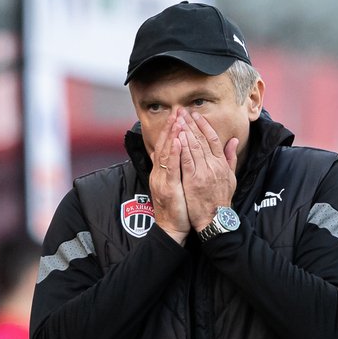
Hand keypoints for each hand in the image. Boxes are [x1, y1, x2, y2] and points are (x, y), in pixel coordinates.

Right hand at [147, 110, 189, 243]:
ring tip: (177, 119)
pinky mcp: (168, 187)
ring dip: (172, 135)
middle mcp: (159, 173)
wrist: (172, 228)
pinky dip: (173, 153)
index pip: (166, 146)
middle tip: (177, 110)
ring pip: (166, 153)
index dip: (170, 130)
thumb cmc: (177, 208)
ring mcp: (162, 179)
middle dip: (171, 127)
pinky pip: (170, 168)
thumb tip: (169, 157)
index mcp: (162, 172)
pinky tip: (177, 141)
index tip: (177, 115)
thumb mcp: (174, 186)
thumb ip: (172, 169)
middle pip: (164, 145)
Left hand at [177, 109, 238, 230]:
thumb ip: (231, 158)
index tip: (195, 115)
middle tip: (182, 111)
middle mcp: (214, 165)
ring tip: (178, 119)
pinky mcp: (193, 180)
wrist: (216, 219)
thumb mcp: (231, 178)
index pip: (213, 139)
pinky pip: (186, 161)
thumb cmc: (221, 200)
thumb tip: (234, 141)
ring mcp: (203, 172)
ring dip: (185, 131)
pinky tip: (176, 138)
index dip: (204, 125)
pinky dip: (181, 148)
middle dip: (191, 124)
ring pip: (193, 147)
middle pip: (201, 139)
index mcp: (222, 163)